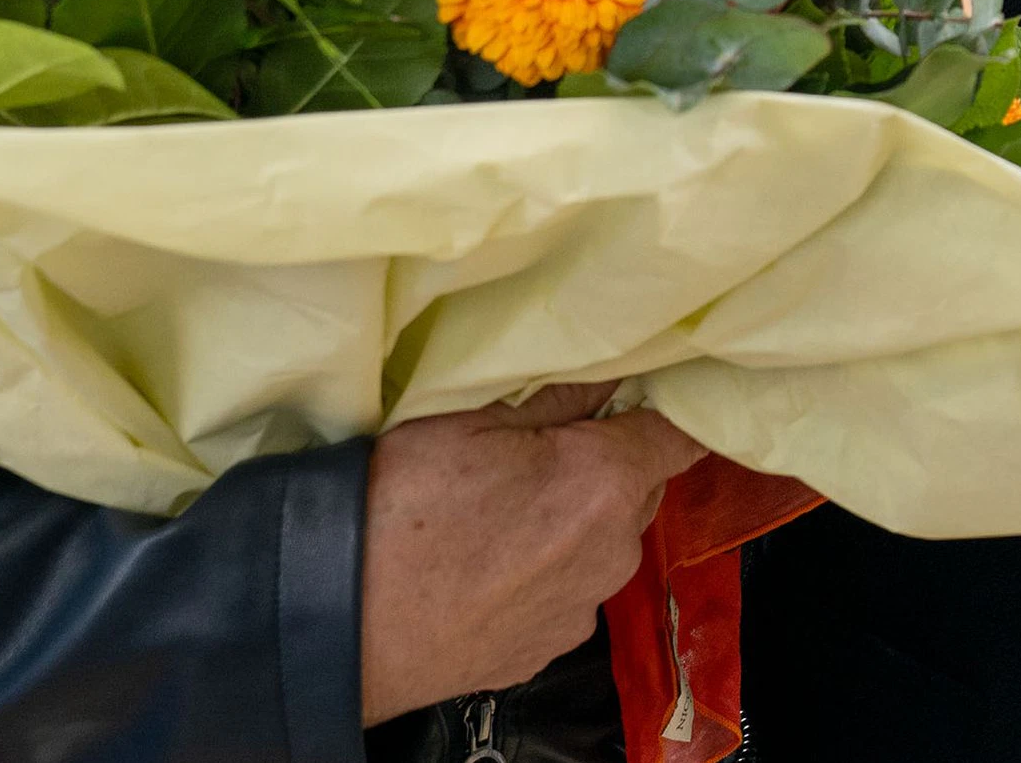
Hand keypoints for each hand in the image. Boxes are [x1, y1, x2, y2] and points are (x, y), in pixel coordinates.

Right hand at [356, 383, 705, 724]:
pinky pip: (566, 596)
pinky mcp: (548, 649)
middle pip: (639, 492)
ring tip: (498, 518)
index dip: (665, 414)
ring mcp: (582, 608)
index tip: (641, 402)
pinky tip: (486, 569)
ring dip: (572, 527)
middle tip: (537, 456)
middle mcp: (612, 550)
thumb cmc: (399, 509)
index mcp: (605, 481)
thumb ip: (558, 397)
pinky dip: (542, 578)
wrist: (340, 619)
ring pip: (600, 548)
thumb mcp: (472, 421)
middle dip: (607, 470)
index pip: (680, 437)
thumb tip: (610, 371)